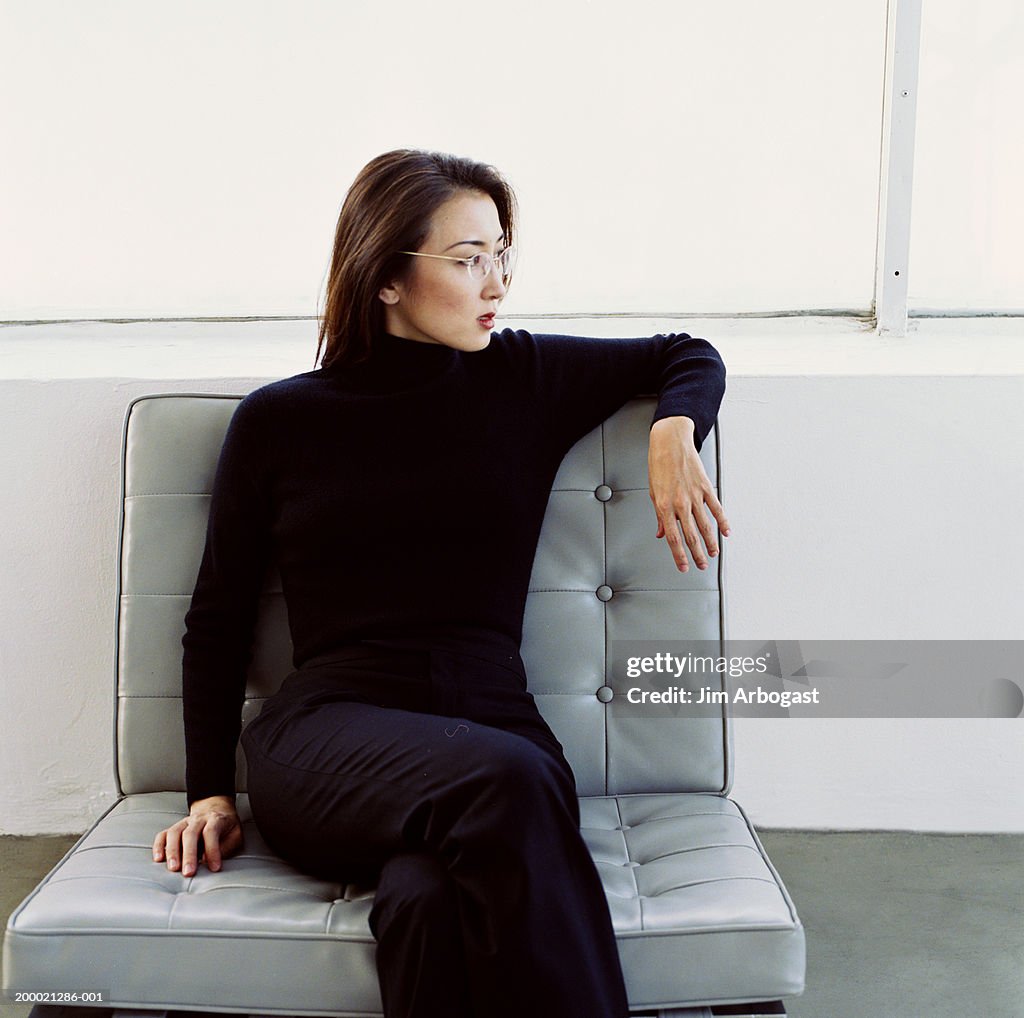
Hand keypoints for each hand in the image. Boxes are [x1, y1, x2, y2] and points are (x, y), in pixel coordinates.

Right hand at [153, 794, 242, 876]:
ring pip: (174, 833)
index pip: (211, 832)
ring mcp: (184, 822)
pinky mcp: (175, 828)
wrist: (216, 808)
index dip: (212, 850)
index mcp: (215, 819)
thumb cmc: (226, 826)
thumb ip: (226, 846)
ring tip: (173, 868)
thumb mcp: (235, 834)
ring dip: (172, 851)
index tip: (214, 868)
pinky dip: (159, 846)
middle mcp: (198, 819)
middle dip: (189, 854)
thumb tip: (211, 861)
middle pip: (190, 834)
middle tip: (188, 872)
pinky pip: (163, 834)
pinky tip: (159, 859)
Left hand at [648, 416, 730, 571]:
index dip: (679, 555)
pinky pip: (716, 508)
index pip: (673, 538)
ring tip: (713, 554)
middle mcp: (680, 503)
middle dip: (696, 554)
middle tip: (701, 566)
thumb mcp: (653, 491)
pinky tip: (726, 532)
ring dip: (710, 542)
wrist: (670, 441)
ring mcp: (694, 495)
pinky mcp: (706, 487)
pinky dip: (723, 521)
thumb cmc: (659, 464)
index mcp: (664, 505)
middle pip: (690, 535)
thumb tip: (662, 532)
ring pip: (705, 525)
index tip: (683, 567)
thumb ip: (659, 515)